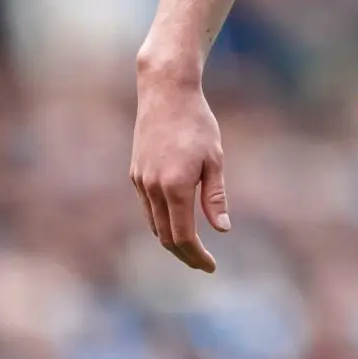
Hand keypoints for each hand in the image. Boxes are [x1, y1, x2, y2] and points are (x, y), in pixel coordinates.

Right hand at [130, 58, 230, 272]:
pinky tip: (175, 220)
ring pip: (154, 224)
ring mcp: (141, 181)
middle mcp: (153, 189)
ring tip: (191, 248)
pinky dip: (160, 221)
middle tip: (203, 263)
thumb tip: (222, 230)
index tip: (211, 266)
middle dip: (184, 255)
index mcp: (175, 187)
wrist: (166, 92)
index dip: (197, 256)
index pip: (184, 236)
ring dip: (171, 241)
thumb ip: (215, 197)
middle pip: (166, 238)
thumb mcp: (214, 158)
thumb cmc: (197, 123)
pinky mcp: (135, 173)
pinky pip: (147, 208)